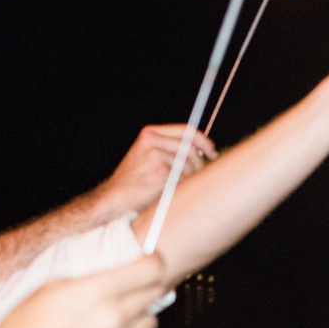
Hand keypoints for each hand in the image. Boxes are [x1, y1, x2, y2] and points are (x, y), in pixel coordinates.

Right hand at [0, 256, 165, 327]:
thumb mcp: (48, 291)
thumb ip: (89, 282)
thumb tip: (119, 275)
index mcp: (93, 292)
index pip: (151, 269)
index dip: (154, 264)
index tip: (153, 266)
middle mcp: (113, 320)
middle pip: (154, 296)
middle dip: (142, 294)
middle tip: (124, 300)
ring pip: (149, 326)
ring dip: (135, 325)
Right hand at [95, 124, 217, 217]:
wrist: (116, 197)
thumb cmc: (135, 181)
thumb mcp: (147, 156)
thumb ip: (169, 148)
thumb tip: (201, 150)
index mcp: (149, 133)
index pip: (185, 130)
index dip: (203, 140)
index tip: (212, 151)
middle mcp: (152, 140)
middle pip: (191, 148)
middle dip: (199, 163)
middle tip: (198, 174)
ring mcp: (156, 155)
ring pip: (190, 163)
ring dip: (190, 176)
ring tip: (177, 185)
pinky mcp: (161, 171)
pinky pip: (185, 177)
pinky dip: (183, 185)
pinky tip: (171, 190)